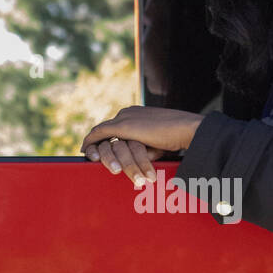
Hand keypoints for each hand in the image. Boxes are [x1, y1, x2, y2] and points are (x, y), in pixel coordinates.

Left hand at [81, 107, 202, 184]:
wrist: (186, 129)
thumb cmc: (178, 138)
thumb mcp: (159, 142)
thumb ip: (146, 146)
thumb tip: (140, 159)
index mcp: (138, 114)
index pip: (117, 125)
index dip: (108, 136)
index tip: (103, 146)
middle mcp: (128, 112)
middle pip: (106, 127)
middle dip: (97, 141)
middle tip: (90, 153)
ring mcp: (125, 118)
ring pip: (102, 132)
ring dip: (95, 145)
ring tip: (89, 155)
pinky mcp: (124, 126)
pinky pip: (100, 134)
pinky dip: (91, 142)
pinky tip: (86, 151)